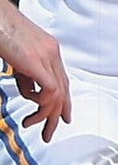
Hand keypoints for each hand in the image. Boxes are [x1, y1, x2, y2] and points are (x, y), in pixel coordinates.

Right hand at [0, 4, 69, 140]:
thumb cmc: (2, 31)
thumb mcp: (17, 57)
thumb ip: (26, 74)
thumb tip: (31, 93)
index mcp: (50, 49)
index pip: (63, 80)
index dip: (64, 102)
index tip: (62, 118)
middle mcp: (52, 52)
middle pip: (63, 89)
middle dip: (57, 114)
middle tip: (49, 132)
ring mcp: (47, 55)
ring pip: (58, 93)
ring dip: (45, 114)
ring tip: (31, 125)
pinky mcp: (37, 60)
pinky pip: (51, 89)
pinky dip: (43, 102)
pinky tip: (31, 106)